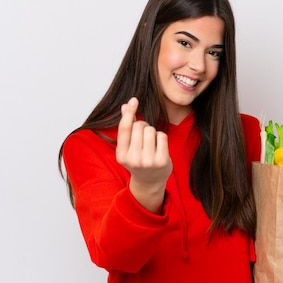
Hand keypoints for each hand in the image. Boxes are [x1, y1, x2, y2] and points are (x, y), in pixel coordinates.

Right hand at [116, 97, 171, 211]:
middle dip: (143, 126)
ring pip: (151, 130)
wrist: (149, 182)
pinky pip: (162, 136)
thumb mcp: (128, 147)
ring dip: (152, 132)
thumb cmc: (138, 160)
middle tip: (144, 136)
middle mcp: (133, 160)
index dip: (129, 112)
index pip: (125, 128)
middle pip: (139, 126)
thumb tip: (126, 105)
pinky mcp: (161, 161)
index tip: (134, 101)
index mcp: (121, 155)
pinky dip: (161, 137)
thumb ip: (126, 127)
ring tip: (150, 142)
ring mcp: (148, 161)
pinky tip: (158, 147)